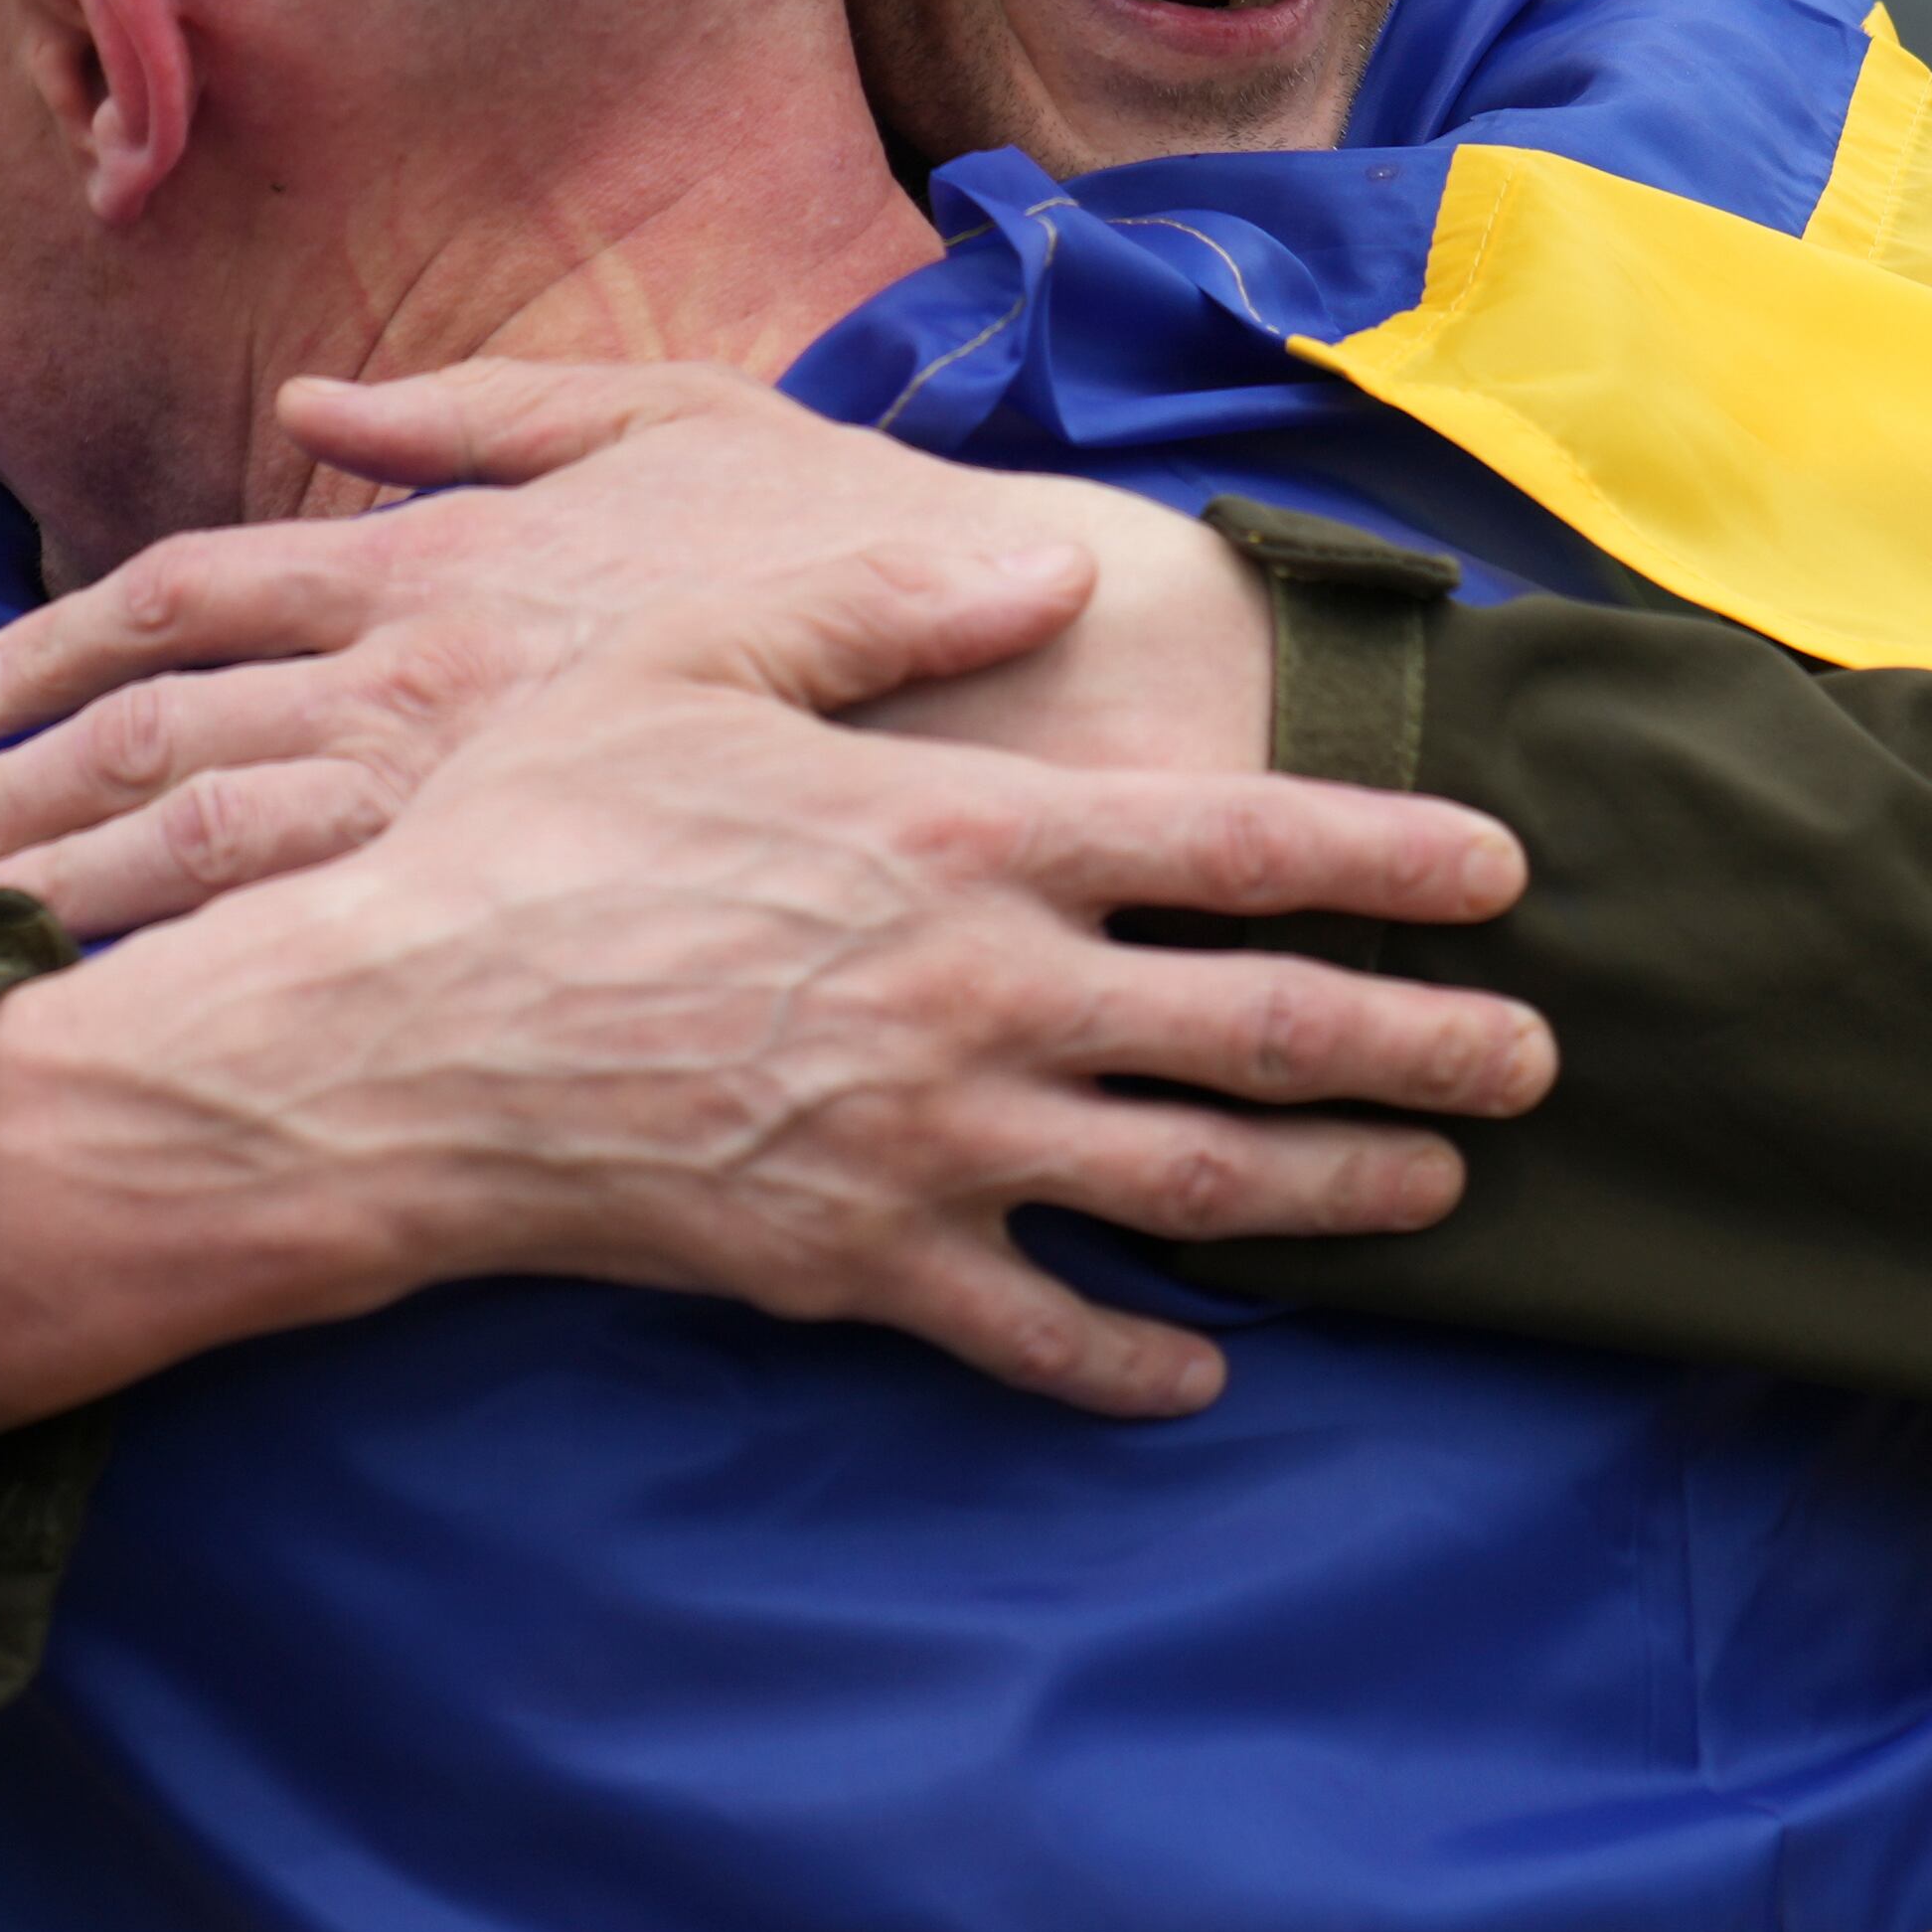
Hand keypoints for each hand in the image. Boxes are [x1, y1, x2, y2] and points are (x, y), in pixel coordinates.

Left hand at [0, 361, 1275, 933]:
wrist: (1010, 691)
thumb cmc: (849, 541)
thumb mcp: (671, 416)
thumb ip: (486, 407)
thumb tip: (320, 395)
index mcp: (433, 562)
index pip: (185, 596)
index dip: (55, 645)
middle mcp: (413, 689)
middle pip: (146, 751)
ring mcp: (462, 817)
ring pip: (197, 871)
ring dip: (50, 915)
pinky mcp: (524, 921)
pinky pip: (319, 972)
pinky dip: (196, 1003)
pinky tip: (124, 1052)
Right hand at [0, 537, 1540, 1442]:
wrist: (390, 1046)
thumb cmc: (533, 829)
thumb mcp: (695, 658)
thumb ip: (884, 602)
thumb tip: (1052, 561)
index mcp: (964, 835)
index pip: (1237, 842)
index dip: (1388, 852)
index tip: (1504, 872)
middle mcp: (984, 998)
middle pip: (1265, 1032)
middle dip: (1424, 1048)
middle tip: (1541, 1063)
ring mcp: (933, 1148)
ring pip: (1193, 1187)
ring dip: (1335, 1194)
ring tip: (1432, 1195)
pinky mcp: (859, 1268)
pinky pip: (1037, 1334)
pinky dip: (1133, 1359)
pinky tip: (1202, 1369)